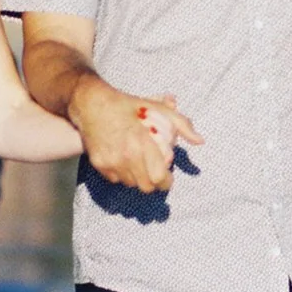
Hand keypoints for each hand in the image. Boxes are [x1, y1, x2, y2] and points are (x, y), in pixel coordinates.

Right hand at [70, 81, 199, 191]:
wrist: (92, 104)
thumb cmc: (129, 106)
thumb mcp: (158, 108)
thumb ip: (182, 124)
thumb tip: (200, 141)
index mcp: (142, 144)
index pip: (159, 178)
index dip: (166, 182)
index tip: (167, 178)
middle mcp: (126, 156)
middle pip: (146, 186)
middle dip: (153, 182)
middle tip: (154, 172)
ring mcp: (111, 162)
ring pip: (131, 184)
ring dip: (137, 178)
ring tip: (139, 163)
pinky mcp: (99, 164)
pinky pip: (115, 179)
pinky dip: (122, 174)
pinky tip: (123, 159)